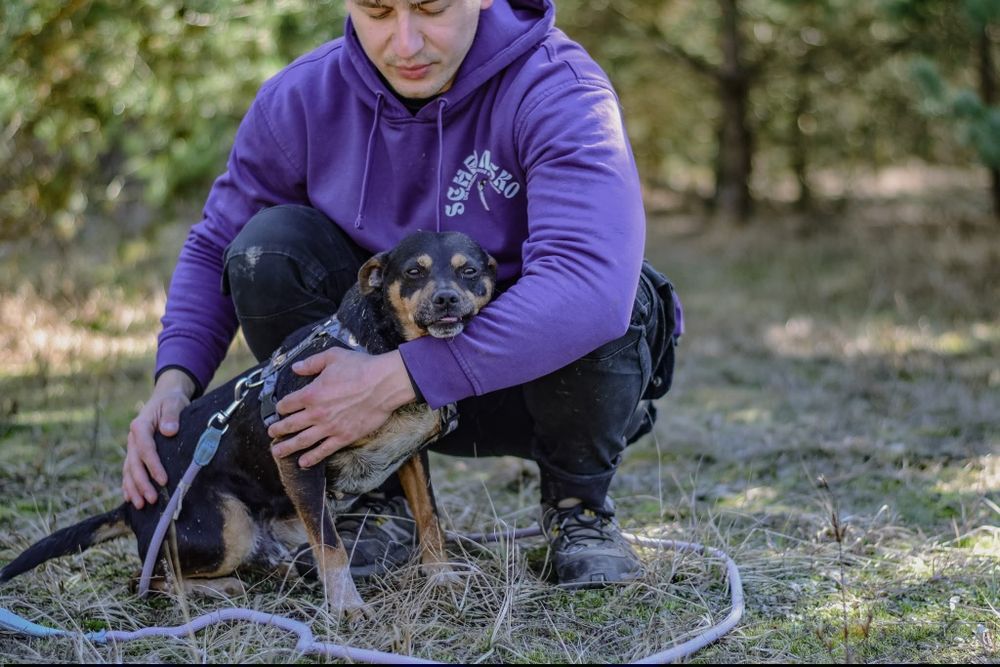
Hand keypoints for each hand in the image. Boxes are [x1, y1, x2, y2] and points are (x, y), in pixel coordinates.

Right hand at [122, 369, 194, 508]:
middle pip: (135, 464)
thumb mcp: (174, 403)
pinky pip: (129, 471)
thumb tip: (169, 430)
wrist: (165, 398)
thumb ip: (172, 415)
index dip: (153, 465)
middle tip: (152, 499)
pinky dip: (128, 485)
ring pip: (129, 470)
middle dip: (142, 483)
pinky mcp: (136, 453)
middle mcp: (133, 438)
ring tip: (141, 505)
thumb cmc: (172, 401)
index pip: (145, 449)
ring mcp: (132, 446)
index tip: (163, 480)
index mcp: (140, 426)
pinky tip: (130, 499)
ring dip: (134, 488)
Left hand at [268, 349, 415, 467]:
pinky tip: (303, 462)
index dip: (281, 406)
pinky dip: (312, 458)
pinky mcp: (343, 437)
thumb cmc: (361, 368)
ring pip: (302, 441)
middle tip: (271, 433)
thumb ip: (312, 363)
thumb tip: (296, 367)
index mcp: (311, 393)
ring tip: (277, 452)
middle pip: (290, 425)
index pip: (288, 403)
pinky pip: (323, 450)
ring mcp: (329, 427)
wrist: (384, 384)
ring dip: (287, 447)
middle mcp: (316, 413)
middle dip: (278, 430)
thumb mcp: (333, 357)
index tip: (279, 409)